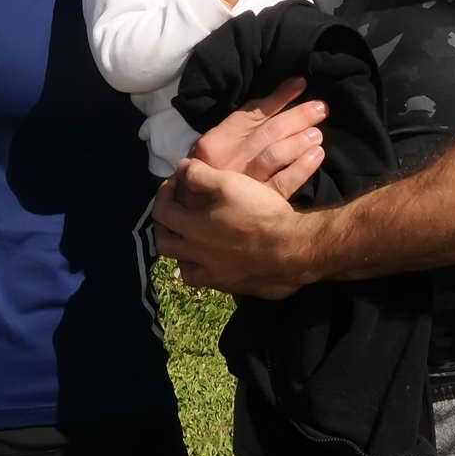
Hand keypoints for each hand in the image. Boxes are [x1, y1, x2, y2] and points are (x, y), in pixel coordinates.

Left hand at [153, 159, 315, 298]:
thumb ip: (200, 175)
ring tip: (193, 244)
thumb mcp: (229, 183)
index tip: (174, 183)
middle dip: (164, 226)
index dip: (163, 194)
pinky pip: (210, 282)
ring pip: (185, 271)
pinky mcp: (234, 287)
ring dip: (183, 256)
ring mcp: (215, 276)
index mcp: (193, 229)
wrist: (292, 248)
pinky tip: (219, 261)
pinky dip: (207, 270)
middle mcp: (198, 256)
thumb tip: (182, 168)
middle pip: (164, 245)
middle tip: (175, 214)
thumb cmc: (259, 213)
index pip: (162, 212)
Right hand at [190, 77, 325, 195]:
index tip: (301, 84)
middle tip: (321, 107)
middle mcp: (229, 159)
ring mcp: (243, 182)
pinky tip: (317, 156)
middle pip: (268, 132)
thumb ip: (239, 126)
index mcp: (216, 141)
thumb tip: (272, 99)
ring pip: (274, 155)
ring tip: (318, 132)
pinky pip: (283, 183)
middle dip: (297, 116)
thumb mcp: (215, 146)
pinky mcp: (258, 202)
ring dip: (299, 141)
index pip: (250, 113)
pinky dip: (302, 168)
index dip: (278, 97)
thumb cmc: (211, 172)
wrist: (195, 213)